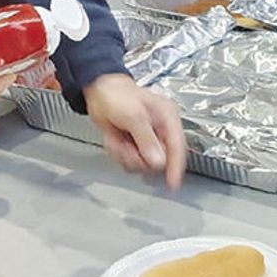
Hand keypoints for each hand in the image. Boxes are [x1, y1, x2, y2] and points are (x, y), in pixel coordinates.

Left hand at [83, 73, 186, 188]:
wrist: (98, 92)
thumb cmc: (117, 95)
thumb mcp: (133, 115)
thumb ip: (147, 140)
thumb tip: (159, 162)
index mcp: (168, 118)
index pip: (178, 147)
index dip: (176, 167)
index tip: (173, 184)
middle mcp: (161, 130)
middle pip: (159, 160)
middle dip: (139, 157)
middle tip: (127, 145)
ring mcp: (148, 139)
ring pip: (143, 164)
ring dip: (126, 155)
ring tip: (119, 140)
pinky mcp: (135, 145)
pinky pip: (131, 162)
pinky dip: (120, 154)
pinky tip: (116, 140)